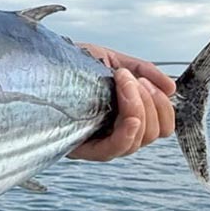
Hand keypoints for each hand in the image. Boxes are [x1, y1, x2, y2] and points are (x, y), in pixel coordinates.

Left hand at [69, 44, 175, 161]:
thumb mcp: (110, 60)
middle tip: (132, 79)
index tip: (146, 80)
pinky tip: (128, 114)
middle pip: (155, 133)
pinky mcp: (83, 149)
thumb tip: (172, 88)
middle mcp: (114, 134)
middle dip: (152, 102)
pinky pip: (116, 148)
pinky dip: (129, 128)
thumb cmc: (71, 62)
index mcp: (123, 117)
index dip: (162, 105)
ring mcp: (99, 143)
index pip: (160, 126)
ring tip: (123, 81)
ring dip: (140, 107)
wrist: (37, 61)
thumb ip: (142, 71)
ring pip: (140, 139)